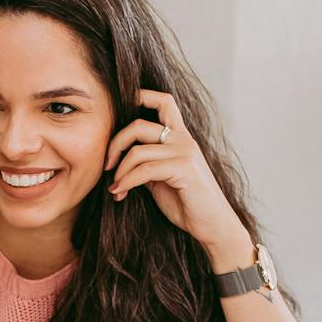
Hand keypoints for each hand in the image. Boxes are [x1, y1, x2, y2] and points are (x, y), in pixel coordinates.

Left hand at [105, 89, 252, 268]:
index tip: (117, 110)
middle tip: (107, 165)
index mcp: (180, 136)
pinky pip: (144, 170)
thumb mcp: (162, 178)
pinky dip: (126, 182)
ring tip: (115, 187)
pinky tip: (119, 193)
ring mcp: (185, 152)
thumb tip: (121, 159)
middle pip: (138, 125)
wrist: (213, 226)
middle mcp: (184, 139)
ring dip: (119, 171)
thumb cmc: (188, 203)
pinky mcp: (184, 169)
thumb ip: (147, 163)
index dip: (140, 95)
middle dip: (115, 143)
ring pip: (138, 151)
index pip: (163, 101)